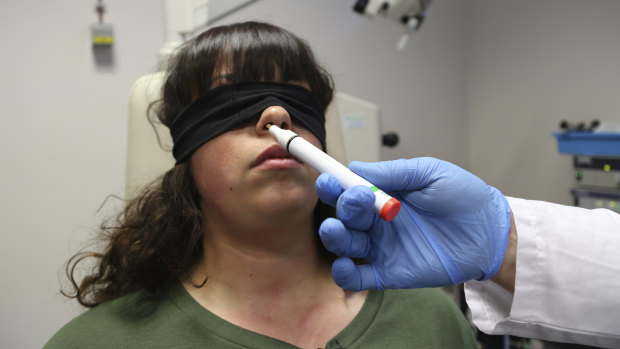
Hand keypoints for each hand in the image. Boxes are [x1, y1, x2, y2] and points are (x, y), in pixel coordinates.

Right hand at [315, 157, 510, 290]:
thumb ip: (393, 172)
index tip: (329, 179)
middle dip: (342, 207)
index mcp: (384, 195)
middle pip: (344, 215)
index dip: (335, 185)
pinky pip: (359, 277)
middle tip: (358, 199)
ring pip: (345, 244)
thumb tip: (355, 167)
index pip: (349, 189)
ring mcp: (382, 247)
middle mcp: (377, 221)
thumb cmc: (464, 198)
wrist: (490, 233)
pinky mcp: (390, 273)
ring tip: (339, 229)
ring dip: (335, 236)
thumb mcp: (429, 173)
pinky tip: (343, 265)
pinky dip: (345, 274)